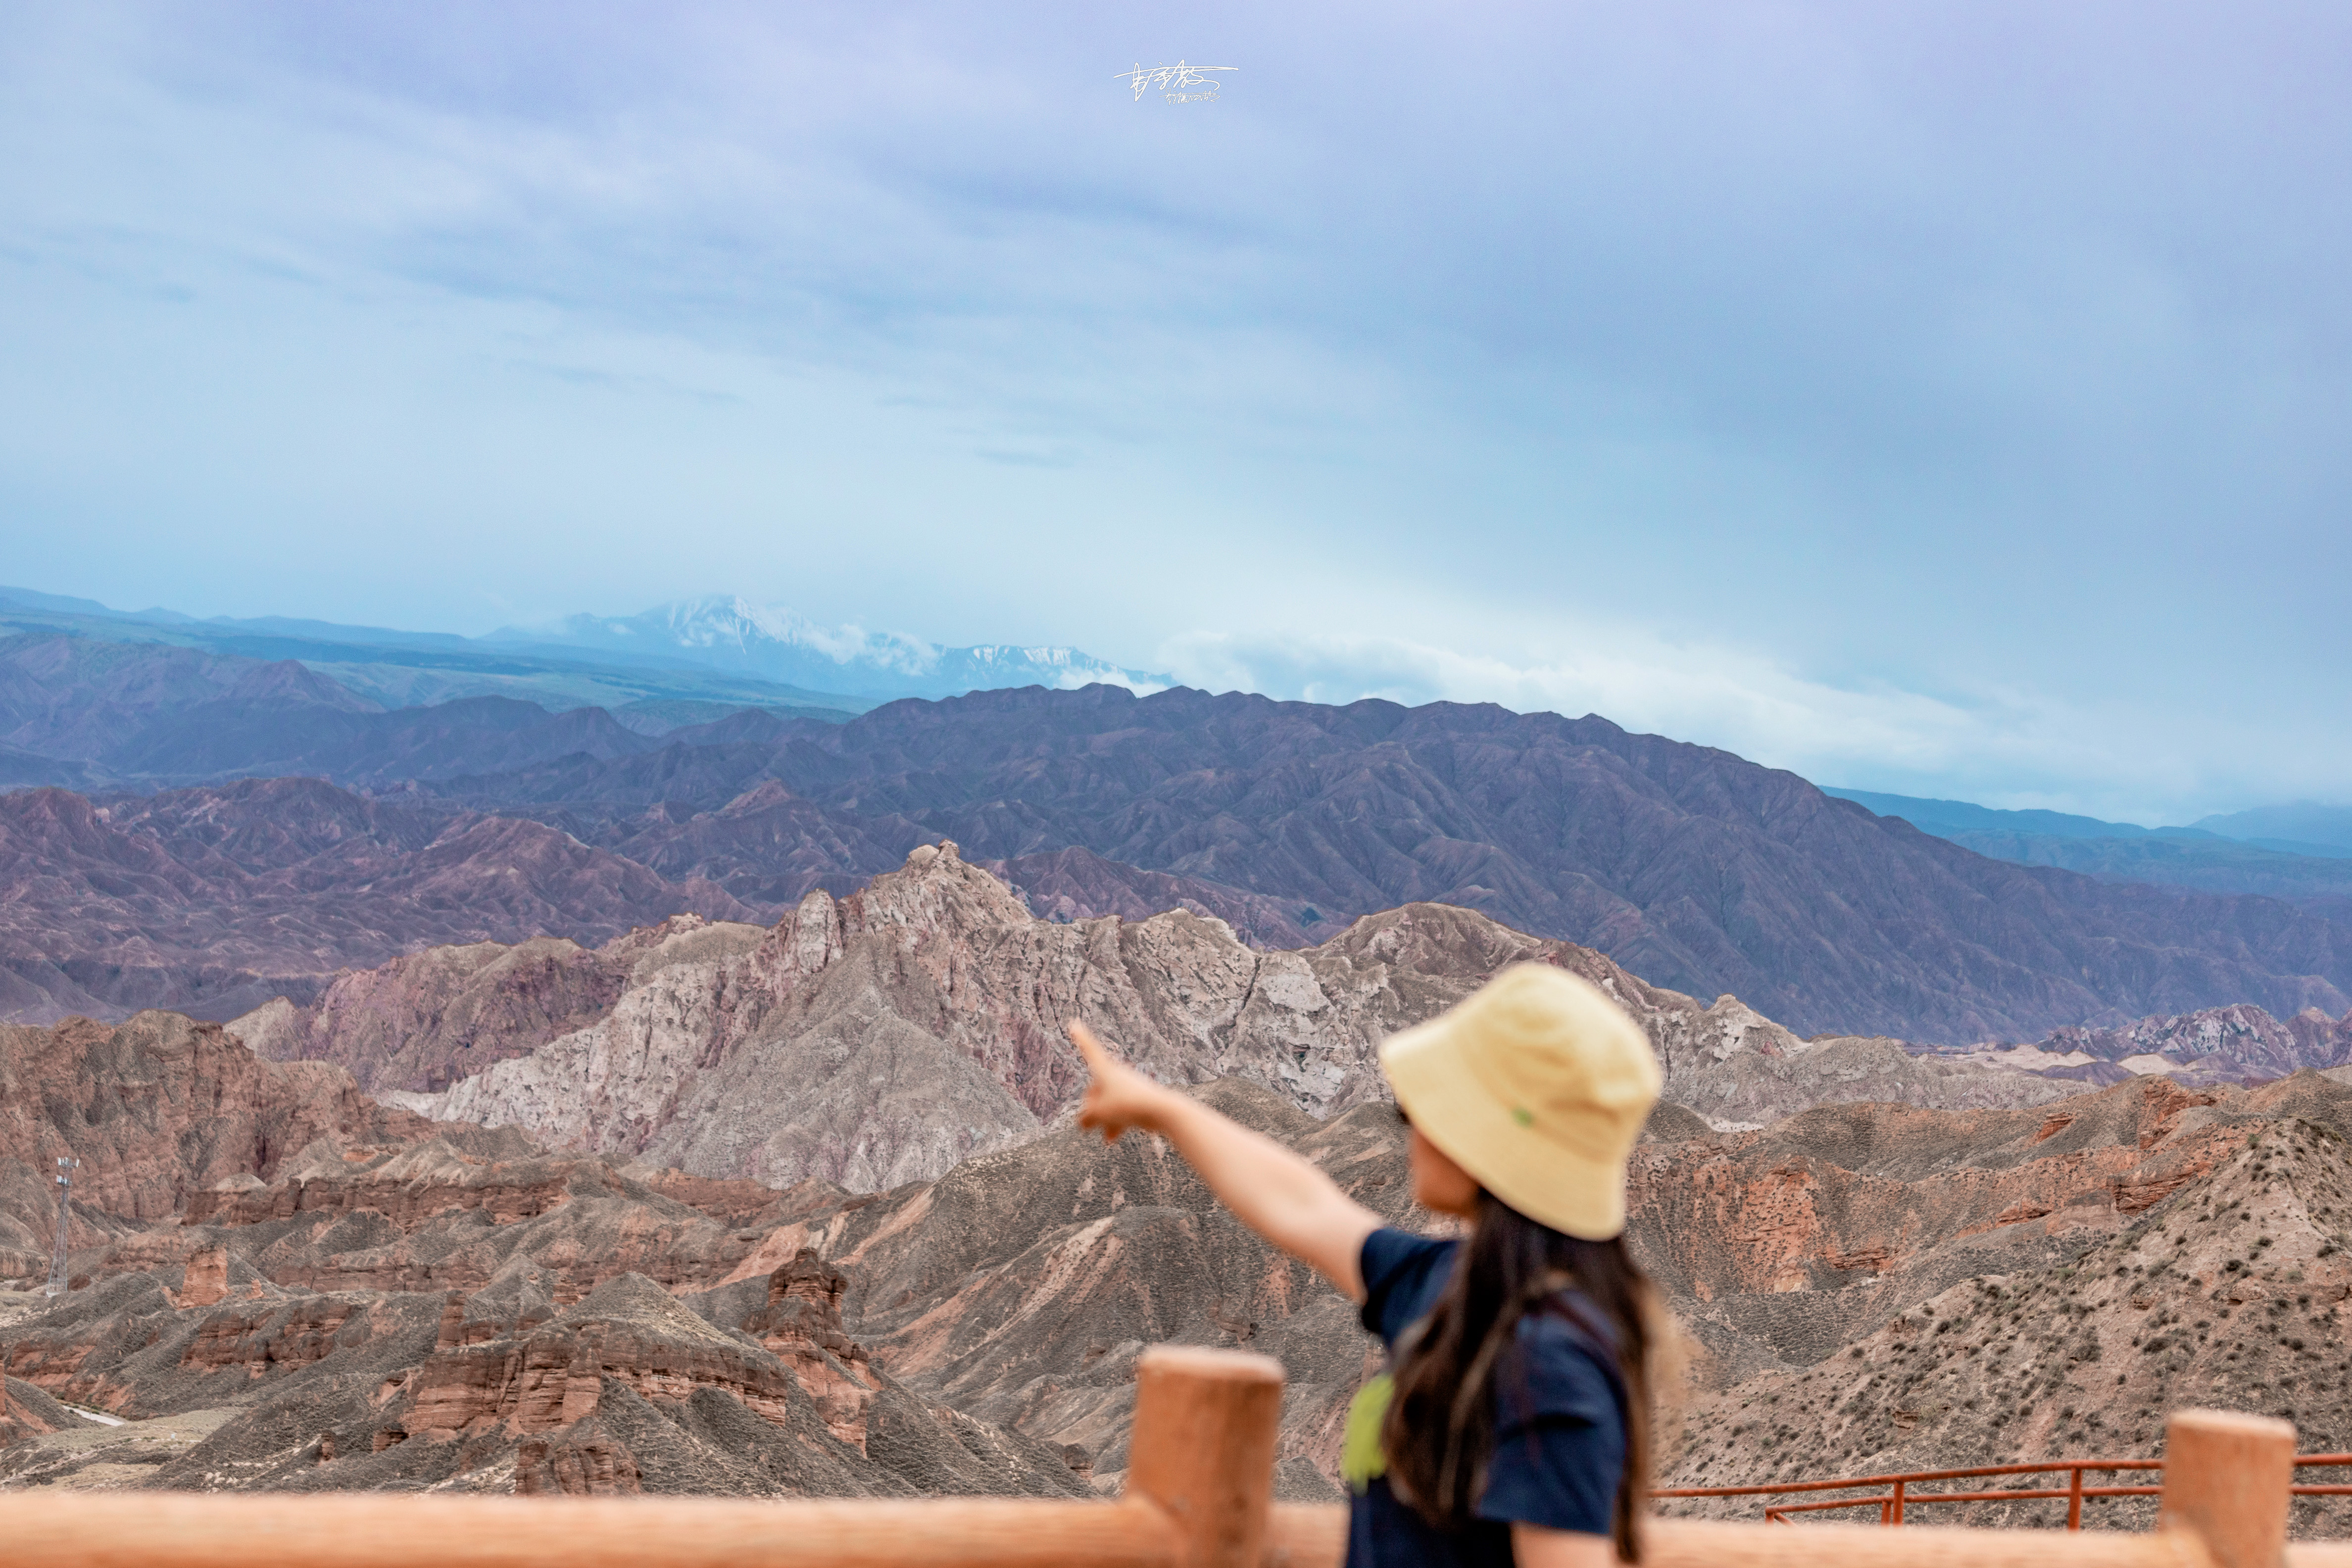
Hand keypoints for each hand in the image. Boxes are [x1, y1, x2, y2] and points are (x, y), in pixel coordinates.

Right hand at [1069, 1020, 1174, 1141]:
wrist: (1162, 1112)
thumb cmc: (1128, 1106)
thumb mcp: (1099, 1113)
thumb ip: (1085, 1117)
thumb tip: (1083, 1122)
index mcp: (1105, 1070)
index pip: (1089, 1050)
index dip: (1080, 1038)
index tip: (1074, 1023)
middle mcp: (1117, 1074)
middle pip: (1095, 1090)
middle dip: (1092, 1109)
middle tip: (1092, 1127)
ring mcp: (1128, 1086)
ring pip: (1108, 1102)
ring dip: (1104, 1120)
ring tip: (1108, 1138)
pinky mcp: (1138, 1098)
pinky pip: (1120, 1109)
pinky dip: (1115, 1122)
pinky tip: (1113, 1138)